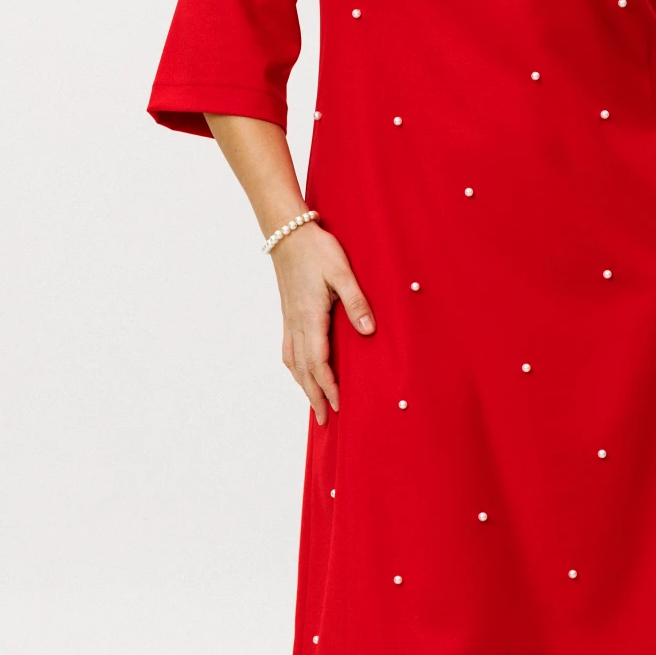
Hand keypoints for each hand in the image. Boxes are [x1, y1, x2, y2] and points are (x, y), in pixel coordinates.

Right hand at [270, 222, 374, 422]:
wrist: (287, 234)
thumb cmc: (317, 250)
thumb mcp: (342, 273)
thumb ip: (356, 302)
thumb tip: (368, 331)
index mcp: (311, 317)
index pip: (318, 362)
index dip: (328, 387)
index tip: (338, 405)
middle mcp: (296, 324)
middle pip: (303, 369)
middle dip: (314, 396)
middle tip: (324, 420)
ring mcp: (289, 320)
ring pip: (293, 362)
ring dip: (303, 385)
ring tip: (312, 403)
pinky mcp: (287, 314)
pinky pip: (287, 349)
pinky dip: (294, 367)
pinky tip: (299, 372)